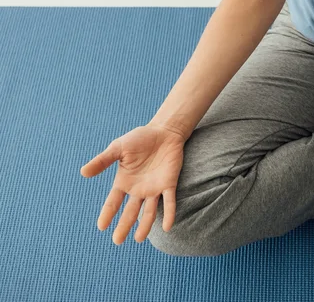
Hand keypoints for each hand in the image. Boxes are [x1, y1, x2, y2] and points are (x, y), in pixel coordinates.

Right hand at [80, 123, 185, 244]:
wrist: (163, 131)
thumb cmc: (140, 139)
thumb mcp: (118, 148)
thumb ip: (103, 161)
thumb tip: (83, 172)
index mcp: (124, 182)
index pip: (113, 202)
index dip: (107, 213)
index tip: (101, 227)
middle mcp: (138, 189)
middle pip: (130, 212)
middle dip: (124, 226)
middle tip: (117, 241)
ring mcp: (154, 188)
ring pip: (149, 211)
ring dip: (144, 225)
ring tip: (139, 239)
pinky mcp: (169, 184)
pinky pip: (169, 202)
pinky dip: (169, 214)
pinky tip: (167, 226)